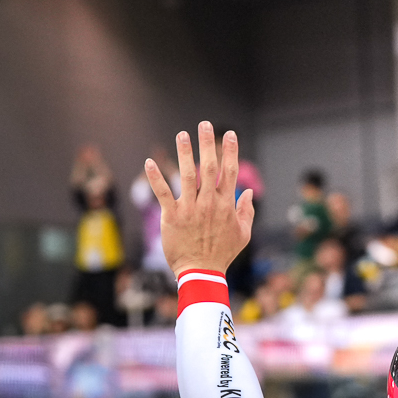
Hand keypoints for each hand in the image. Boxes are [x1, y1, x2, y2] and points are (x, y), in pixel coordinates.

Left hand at [146, 122, 253, 274]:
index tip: (229, 134)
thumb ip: (246, 211)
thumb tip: (248, 192)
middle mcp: (209, 202)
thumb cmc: (222, 254)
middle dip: (207, 144)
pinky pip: (163, 193)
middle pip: (208, 167)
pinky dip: (155, 178)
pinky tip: (150, 162)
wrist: (201, 272)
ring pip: (186, 175)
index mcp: (226, 204)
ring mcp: (190, 208)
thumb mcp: (243, 234)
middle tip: (204, 125)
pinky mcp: (172, 216)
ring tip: (182, 134)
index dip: (230, 151)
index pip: (230, 172)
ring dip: (184, 153)